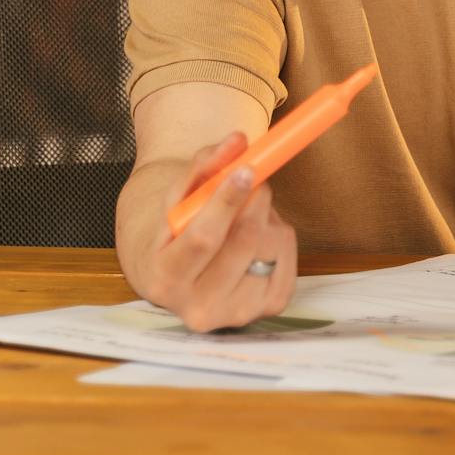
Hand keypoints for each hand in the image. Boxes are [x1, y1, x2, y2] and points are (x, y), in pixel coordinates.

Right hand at [139, 133, 298, 331]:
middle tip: (253, 179)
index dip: (227, 202)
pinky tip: (259, 239)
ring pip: (270, 248)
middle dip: (255, 201)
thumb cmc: (178, 229)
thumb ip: (205, 165)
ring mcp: (235, 313)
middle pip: (243, 242)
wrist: (180, 272)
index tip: (246, 170)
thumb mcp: (180, 195)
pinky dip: (280, 238)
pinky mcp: (267, 309)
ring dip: (267, 219)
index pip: (203, 239)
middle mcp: (197, 306)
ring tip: (246, 216)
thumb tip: (238, 140)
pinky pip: (289, 260)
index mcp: (164, 277)